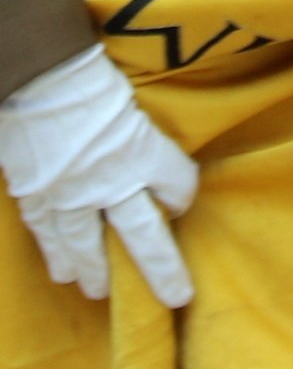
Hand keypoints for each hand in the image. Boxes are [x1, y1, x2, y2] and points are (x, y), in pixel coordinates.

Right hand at [0, 43, 196, 304]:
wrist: (35, 72)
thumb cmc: (87, 73)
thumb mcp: (129, 99)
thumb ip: (139, 132)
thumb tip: (146, 147)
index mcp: (142, 150)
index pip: (177, 184)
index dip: (181, 192)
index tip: (179, 197)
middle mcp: (110, 181)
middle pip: (143, 236)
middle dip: (162, 268)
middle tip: (176, 295)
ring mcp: (69, 194)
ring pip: (88, 247)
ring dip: (97, 272)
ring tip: (100, 290)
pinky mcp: (35, 194)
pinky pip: (48, 234)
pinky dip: (55, 254)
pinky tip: (62, 271)